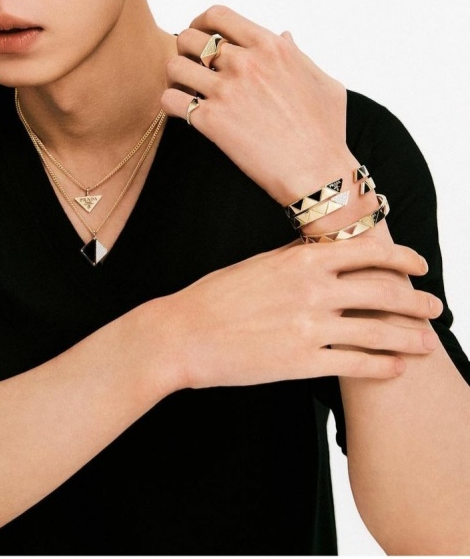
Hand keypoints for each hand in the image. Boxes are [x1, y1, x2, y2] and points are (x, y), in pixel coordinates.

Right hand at [158, 236, 442, 390]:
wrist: (184, 333)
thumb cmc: (217, 296)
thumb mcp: (259, 264)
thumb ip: (297, 257)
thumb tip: (327, 249)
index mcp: (300, 259)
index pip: (367, 251)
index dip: (402, 258)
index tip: (420, 266)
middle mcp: (311, 289)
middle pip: (383, 292)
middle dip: (416, 301)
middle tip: (435, 308)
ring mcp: (309, 327)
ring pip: (377, 332)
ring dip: (409, 337)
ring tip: (427, 343)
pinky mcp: (301, 362)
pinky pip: (355, 365)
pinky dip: (382, 367)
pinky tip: (396, 369)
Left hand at [161, 4, 351, 204]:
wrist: (317, 172)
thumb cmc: (326, 130)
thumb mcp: (323, 82)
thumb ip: (298, 54)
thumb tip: (284, 35)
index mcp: (270, 46)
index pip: (218, 15)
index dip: (202, 22)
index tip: (202, 35)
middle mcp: (245, 62)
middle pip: (190, 38)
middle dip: (186, 50)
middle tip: (193, 67)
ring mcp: (226, 90)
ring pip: (174, 66)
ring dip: (176, 77)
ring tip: (187, 90)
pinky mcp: (212, 120)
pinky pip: (170, 100)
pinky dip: (171, 104)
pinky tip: (185, 112)